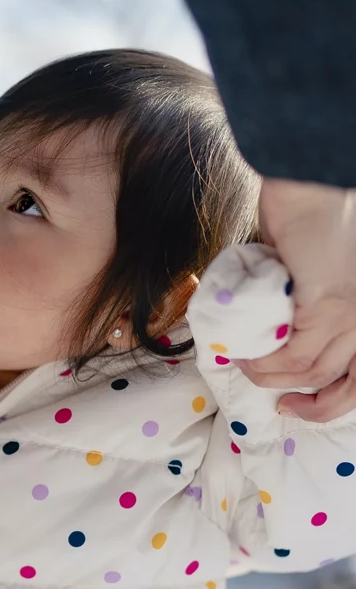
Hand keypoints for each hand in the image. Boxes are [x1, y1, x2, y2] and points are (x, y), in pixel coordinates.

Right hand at [234, 177, 355, 420]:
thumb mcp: (310, 274)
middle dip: (307, 405)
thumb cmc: (307, 217)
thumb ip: (300, 306)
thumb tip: (271, 335)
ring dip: (271, 377)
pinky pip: (292, 353)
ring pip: (311, 372)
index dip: (331, 403)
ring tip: (243, 364)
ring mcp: (352, 312)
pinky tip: (243, 354)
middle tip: (275, 403)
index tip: (294, 404)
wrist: (306, 183)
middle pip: (342, 386)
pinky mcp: (327, 304)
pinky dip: (263, 361)